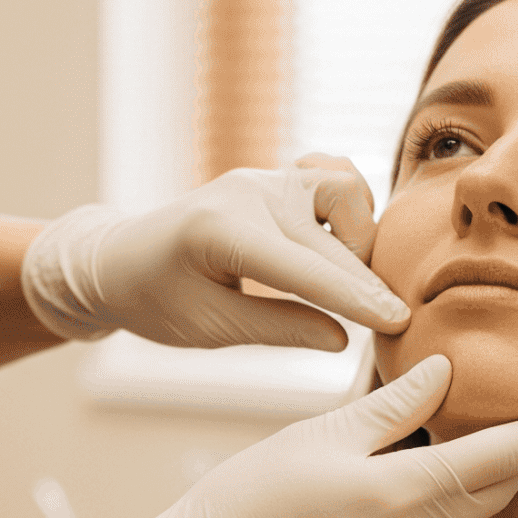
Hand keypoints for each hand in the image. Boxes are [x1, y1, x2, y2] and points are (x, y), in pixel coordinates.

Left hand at [20, 157, 408, 351]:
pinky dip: (349, 208)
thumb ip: (278, 330)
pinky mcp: (275, 177)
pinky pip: (332, 177)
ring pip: (345, 189)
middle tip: (392, 323)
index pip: (306, 270)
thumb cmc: (154, 301)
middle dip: (367, 283)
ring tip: (344, 284)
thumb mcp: (209, 328)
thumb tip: (344, 340)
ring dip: (359, 236)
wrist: (118, 258)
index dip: (357, 300)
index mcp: (221, 232)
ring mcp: (264, 178)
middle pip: (333, 239)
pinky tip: (338, 245)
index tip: (399, 323)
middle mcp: (248, 193)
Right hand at [76, 355, 517, 517]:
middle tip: (495, 416)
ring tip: (425, 453)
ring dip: (462, 487)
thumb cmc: (252, 498)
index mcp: (407, 494)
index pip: (504, 459)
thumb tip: (446, 372)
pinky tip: (383, 502)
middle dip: (503, 456)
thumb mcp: (321, 435)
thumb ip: (395, 407)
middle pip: (491, 491)